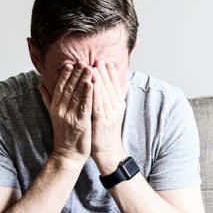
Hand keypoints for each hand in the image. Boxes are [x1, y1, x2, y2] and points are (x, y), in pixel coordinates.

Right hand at [38, 61, 92, 165]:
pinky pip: (85, 105)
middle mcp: (61, 110)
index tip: (70, 64)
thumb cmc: (63, 134)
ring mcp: (71, 116)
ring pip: (77, 95)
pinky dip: (88, 94)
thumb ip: (47, 98)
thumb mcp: (53, 114)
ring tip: (89, 68)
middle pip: (69, 88)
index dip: (65, 75)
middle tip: (82, 61)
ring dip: (83, 80)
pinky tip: (92, 84)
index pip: (60, 87)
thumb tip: (40, 84)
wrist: (67, 154)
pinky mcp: (81, 122)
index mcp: (55, 107)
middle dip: (76, 74)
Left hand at [90, 59, 127, 174]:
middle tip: (99, 60)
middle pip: (110, 87)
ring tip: (95, 67)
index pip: (115, 86)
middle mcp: (115, 108)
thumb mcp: (112, 113)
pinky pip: (97, 104)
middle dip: (104, 73)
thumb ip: (114, 98)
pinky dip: (94, 93)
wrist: (108, 152)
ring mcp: (109, 114)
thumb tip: (122, 84)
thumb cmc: (106, 133)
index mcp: (117, 105)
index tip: (106, 62)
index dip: (110, 74)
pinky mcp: (101, 121)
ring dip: (100, 80)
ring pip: (104, 94)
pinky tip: (91, 84)